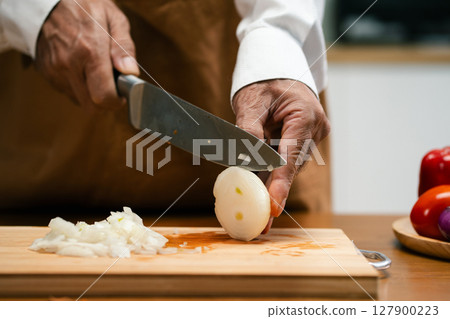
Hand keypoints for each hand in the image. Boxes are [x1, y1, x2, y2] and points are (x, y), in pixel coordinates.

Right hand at [35, 0, 138, 110]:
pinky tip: (81, 69)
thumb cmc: (84, 5)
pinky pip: (67, 91)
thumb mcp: (113, 18)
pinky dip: (78, 87)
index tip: (123, 93)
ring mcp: (55, 70)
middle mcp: (69, 64)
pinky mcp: (46, 72)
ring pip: (79, 101)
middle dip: (106, 102)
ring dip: (91, 94)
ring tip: (95, 73)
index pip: (104, 96)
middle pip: (92, 106)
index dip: (117, 101)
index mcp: (90, 50)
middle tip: (112, 87)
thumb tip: (131, 72)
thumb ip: (124, 48)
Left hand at [232, 79, 329, 231]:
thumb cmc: (264, 81)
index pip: (291, 156)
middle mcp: (315, 128)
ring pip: (290, 166)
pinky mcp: (305, 140)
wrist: (277, 71)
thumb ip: (249, 128)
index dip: (281, 184)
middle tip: (262, 222)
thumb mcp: (252, 101)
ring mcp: (312, 135)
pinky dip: (273, 175)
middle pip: (292, 166)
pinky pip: (288, 161)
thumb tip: (245, 158)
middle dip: (275, 192)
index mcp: (305, 114)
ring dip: (272, 185)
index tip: (272, 207)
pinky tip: (261, 193)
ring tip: (258, 213)